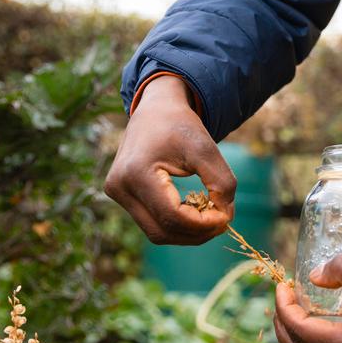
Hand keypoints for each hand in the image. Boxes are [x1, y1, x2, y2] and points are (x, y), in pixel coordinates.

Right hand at [103, 76, 234, 244]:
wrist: (156, 109)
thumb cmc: (181, 126)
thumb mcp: (206, 148)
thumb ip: (222, 182)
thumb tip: (225, 217)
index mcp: (136, 172)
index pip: (171, 216)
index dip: (202, 224)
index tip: (226, 217)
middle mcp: (119, 186)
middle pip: (161, 230)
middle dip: (196, 233)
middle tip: (222, 223)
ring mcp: (115, 193)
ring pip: (155, 232)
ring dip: (186, 232)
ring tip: (211, 219)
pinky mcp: (120, 195)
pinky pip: (150, 222)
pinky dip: (175, 224)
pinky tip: (194, 214)